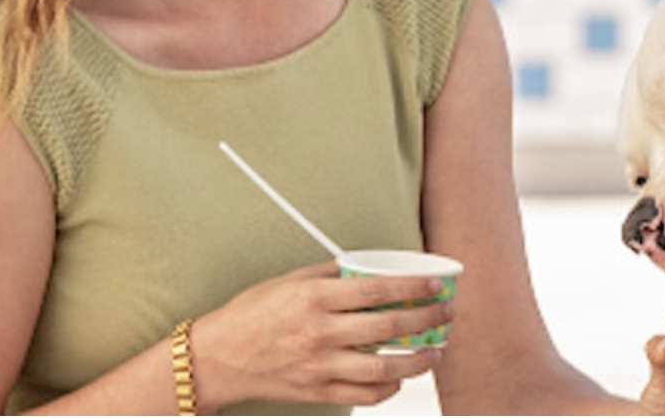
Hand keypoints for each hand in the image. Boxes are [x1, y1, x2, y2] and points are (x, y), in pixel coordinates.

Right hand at [193, 260, 452, 408]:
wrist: (218, 358)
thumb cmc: (251, 314)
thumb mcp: (289, 282)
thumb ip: (330, 276)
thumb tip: (369, 269)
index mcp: (315, 299)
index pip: (377, 289)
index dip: (413, 286)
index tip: (435, 283)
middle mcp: (320, 333)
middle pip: (389, 326)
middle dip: (427, 319)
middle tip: (446, 313)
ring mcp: (320, 366)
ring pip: (385, 367)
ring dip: (418, 360)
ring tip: (435, 351)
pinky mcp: (318, 391)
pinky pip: (366, 394)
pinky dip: (389, 387)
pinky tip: (399, 376)